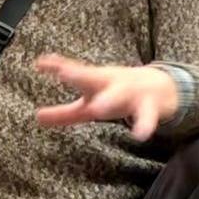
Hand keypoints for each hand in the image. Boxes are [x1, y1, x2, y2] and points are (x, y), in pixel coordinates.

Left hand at [34, 54, 179, 140]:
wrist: (161, 87)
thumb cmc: (116, 94)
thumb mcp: (90, 104)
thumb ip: (64, 112)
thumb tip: (37, 118)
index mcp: (95, 80)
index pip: (74, 73)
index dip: (57, 67)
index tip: (40, 63)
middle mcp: (110, 83)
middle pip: (93, 77)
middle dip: (78, 75)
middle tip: (64, 73)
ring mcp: (130, 93)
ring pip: (119, 95)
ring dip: (109, 99)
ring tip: (97, 109)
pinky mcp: (148, 108)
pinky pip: (147, 117)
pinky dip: (144, 125)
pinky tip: (139, 135)